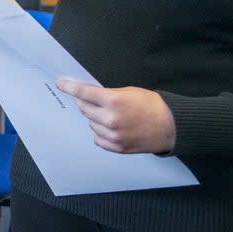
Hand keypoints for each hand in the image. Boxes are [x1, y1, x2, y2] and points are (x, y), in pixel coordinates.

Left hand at [57, 80, 175, 153]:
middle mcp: (110, 119)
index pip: (83, 93)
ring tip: (113, 115)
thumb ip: (106, 94)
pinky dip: (101, 131)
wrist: (171, 126)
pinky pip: (97, 138)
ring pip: (90, 123)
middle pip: (84, 108)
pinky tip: (113, 127)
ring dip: (95, 118)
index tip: (61, 84)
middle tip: (96, 100)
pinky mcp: (116, 147)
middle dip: (86, 102)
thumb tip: (88, 95)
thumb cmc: (151, 105)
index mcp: (113, 101)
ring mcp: (113, 135)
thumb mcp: (128, 91)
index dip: (70, 87)